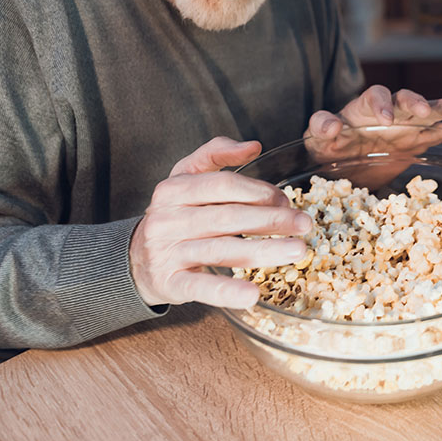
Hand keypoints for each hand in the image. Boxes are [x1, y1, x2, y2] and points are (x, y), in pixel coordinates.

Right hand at [129, 137, 312, 308]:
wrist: (136, 259)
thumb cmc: (175, 214)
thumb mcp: (186, 177)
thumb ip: (215, 154)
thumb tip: (254, 146)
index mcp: (173, 189)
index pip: (222, 185)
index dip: (258, 191)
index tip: (287, 200)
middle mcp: (167, 219)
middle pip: (227, 217)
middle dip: (271, 220)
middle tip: (304, 225)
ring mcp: (166, 252)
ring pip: (221, 250)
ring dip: (263, 251)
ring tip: (297, 251)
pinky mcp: (169, 283)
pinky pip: (200, 287)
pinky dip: (227, 292)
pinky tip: (253, 295)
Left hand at [303, 85, 441, 175]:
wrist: (344, 164)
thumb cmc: (328, 146)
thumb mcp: (316, 138)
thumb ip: (320, 127)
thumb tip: (330, 126)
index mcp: (364, 108)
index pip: (376, 96)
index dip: (382, 104)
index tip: (386, 118)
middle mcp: (389, 112)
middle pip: (405, 99)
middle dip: (415, 103)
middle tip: (422, 110)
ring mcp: (405, 126)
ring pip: (425, 113)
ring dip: (439, 109)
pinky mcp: (417, 142)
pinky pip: (437, 134)